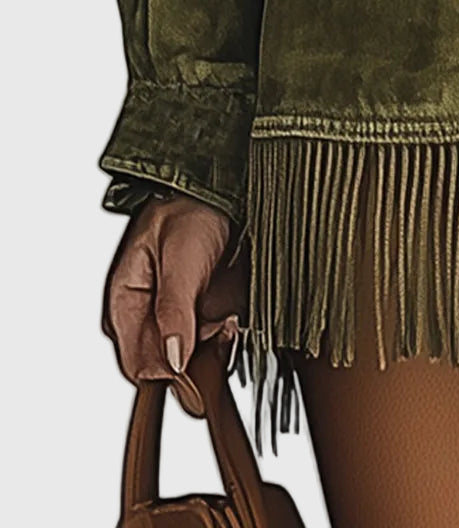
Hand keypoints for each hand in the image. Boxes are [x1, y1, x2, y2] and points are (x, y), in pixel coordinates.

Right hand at [101, 190, 247, 414]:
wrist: (216, 189)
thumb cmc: (189, 211)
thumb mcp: (181, 257)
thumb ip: (174, 309)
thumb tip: (172, 360)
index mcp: (124, 304)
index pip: (138, 365)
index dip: (170, 370)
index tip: (200, 352)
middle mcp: (144, 316)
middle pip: (166, 365)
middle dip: (197, 354)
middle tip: (220, 326)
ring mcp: (171, 315)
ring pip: (191, 357)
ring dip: (214, 342)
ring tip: (228, 314)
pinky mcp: (196, 312)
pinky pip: (209, 340)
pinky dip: (225, 332)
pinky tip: (232, 314)